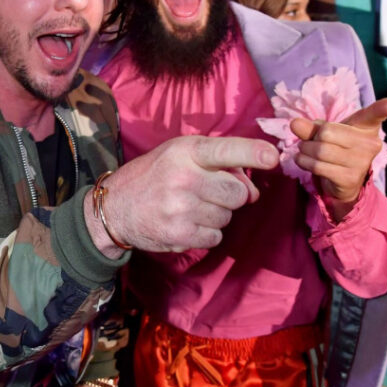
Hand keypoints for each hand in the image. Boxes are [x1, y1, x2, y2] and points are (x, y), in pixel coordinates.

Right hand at [87, 135, 278, 254]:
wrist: (114, 207)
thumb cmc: (154, 176)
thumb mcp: (180, 156)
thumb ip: (220, 165)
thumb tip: (253, 193)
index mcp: (185, 151)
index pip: (226, 150)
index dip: (252, 153)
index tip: (272, 157)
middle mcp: (183, 177)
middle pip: (237, 192)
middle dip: (229, 195)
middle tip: (206, 192)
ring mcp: (181, 207)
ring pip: (228, 216)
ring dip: (216, 214)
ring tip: (189, 206)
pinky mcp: (179, 234)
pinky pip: (215, 236)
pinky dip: (206, 232)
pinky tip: (185, 222)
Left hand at [290, 97, 386, 219]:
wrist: (343, 181)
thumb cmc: (337, 147)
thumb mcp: (326, 133)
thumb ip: (311, 127)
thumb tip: (294, 123)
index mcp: (367, 127)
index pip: (374, 115)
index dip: (383, 108)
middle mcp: (369, 144)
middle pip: (326, 132)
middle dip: (312, 137)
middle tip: (314, 142)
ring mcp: (361, 162)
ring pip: (320, 150)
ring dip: (305, 151)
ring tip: (307, 151)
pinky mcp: (350, 178)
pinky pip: (318, 166)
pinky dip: (304, 162)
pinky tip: (305, 161)